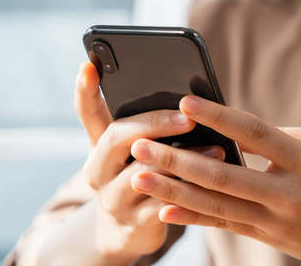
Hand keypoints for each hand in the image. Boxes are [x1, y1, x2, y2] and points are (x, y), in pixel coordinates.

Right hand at [75, 63, 219, 263]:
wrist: (122, 233)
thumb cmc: (134, 178)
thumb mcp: (129, 152)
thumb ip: (144, 127)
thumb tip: (185, 96)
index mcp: (97, 145)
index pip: (87, 112)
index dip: (85, 90)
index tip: (88, 66)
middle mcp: (98, 170)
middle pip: (116, 138)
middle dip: (153, 123)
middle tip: (186, 117)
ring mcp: (113, 199)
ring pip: (143, 174)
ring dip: (182, 160)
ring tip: (214, 149)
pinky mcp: (135, 225)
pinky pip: (163, 206)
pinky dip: (189, 193)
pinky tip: (212, 184)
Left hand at [129, 95, 300, 265]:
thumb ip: (280, 135)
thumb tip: (232, 127)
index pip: (256, 134)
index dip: (219, 117)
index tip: (185, 102)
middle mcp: (287, 195)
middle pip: (222, 176)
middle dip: (176, 160)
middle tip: (140, 144)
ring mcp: (274, 221)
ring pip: (214, 206)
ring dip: (172, 191)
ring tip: (138, 176)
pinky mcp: (266, 237)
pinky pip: (223, 226)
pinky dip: (191, 219)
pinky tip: (162, 211)